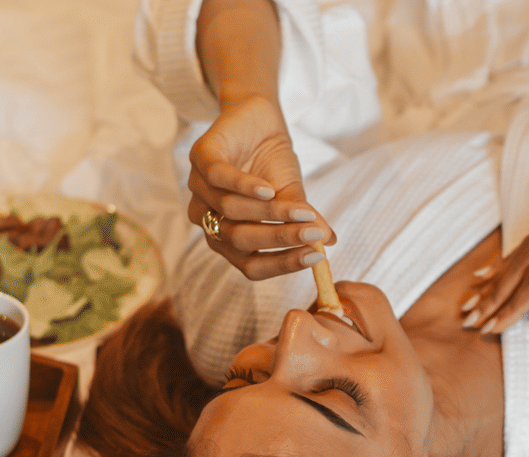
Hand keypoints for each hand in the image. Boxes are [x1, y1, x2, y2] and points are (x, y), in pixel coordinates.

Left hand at [186, 95, 336, 279]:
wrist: (260, 118)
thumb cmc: (272, 162)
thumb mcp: (292, 193)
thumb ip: (303, 219)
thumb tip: (329, 242)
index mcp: (229, 238)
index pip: (251, 265)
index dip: (283, 264)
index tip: (315, 256)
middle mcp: (209, 219)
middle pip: (241, 240)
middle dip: (281, 239)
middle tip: (312, 233)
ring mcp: (199, 189)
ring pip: (231, 210)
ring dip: (270, 211)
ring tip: (300, 209)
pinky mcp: (199, 158)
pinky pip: (218, 179)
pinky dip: (245, 187)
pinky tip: (268, 190)